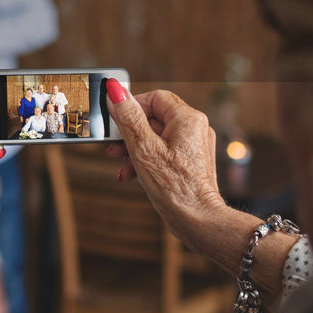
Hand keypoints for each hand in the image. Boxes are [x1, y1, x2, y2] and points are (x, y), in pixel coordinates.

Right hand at [102, 83, 227, 247]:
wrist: (198, 221)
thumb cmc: (175, 187)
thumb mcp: (143, 149)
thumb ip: (128, 117)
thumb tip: (115, 91)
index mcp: (188, 119)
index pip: (155, 98)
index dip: (131, 106)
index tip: (114, 118)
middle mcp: (195, 129)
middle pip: (154, 118)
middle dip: (129, 133)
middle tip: (113, 145)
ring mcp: (194, 147)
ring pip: (156, 137)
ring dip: (134, 149)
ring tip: (121, 164)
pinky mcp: (190, 163)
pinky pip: (163, 152)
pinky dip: (146, 160)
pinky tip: (133, 175)